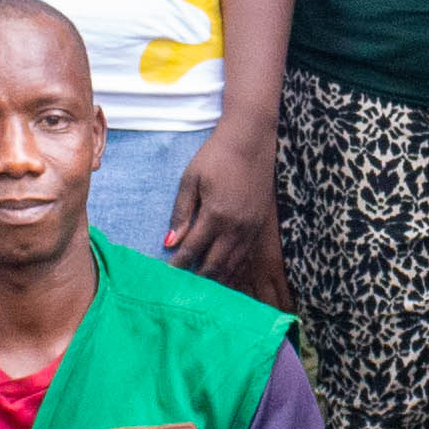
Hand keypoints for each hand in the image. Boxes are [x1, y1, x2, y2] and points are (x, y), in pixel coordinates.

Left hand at [165, 118, 285, 301]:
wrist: (251, 140)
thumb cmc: (216, 156)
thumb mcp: (191, 180)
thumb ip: (181, 212)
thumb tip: (169, 241)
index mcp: (215, 214)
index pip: (193, 248)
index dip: (179, 262)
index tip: (169, 273)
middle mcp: (236, 226)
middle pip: (215, 262)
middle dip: (199, 276)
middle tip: (186, 287)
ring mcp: (251, 227)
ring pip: (234, 263)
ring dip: (218, 276)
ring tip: (204, 285)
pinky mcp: (260, 224)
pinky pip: (246, 254)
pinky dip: (234, 267)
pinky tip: (225, 272)